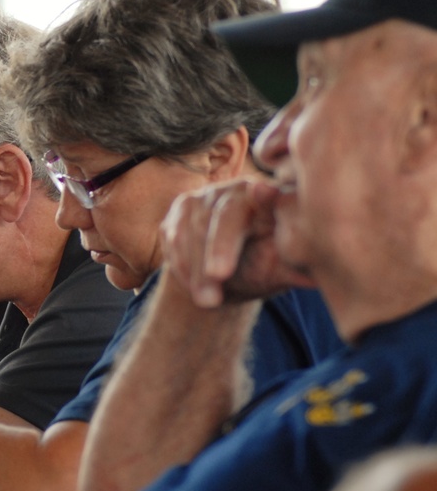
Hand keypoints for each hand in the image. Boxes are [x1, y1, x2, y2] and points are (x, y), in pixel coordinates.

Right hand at [161, 177, 314, 306]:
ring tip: (208, 301)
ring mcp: (205, 195)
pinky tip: (193, 287)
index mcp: (272, 199)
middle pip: (225, 213)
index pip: (269, 194)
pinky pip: (173, 234)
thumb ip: (295, 268)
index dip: (264, 193)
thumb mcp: (280, 272)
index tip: (261, 192)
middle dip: (218, 247)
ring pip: (194, 227)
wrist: (223, 278)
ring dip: (197, 267)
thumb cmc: (260, 270)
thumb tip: (317, 277)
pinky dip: (181, 263)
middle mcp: (238, 189)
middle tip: (218, 279)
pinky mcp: (180, 207)